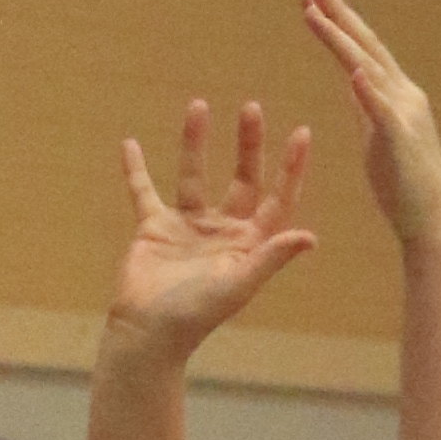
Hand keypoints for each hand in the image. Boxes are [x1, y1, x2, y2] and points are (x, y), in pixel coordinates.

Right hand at [104, 96, 315, 355]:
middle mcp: (222, 231)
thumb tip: (310, 238)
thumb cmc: (195, 316)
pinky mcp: (154, 228)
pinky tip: (130, 144)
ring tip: (198, 105)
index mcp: (248, 244)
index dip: (290, 169)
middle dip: (247, 144)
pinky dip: (136, 170)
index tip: (301, 132)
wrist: (147, 334)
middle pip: (240, 179)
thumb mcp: (238, 285)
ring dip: (195, 141)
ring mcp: (188, 228)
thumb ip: (270, 258)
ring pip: (193, 175)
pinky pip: (144, 192)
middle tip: (252, 107)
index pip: (276, 199)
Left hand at [301, 0, 440, 249]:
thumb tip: (351, 77)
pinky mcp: (400, 140)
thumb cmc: (404, 187)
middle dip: (337, 12)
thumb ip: (366, 105)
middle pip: (365, 45)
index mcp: (394, 94)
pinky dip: (368, 89)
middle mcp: (403, 95)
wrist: (433, 222)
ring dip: (341, 38)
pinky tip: (353, 69)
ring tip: (314, 11)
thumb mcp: (377, 136)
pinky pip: (382, 111)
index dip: (338, 21)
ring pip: (368, 66)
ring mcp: (404, 114)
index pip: (362, 49)